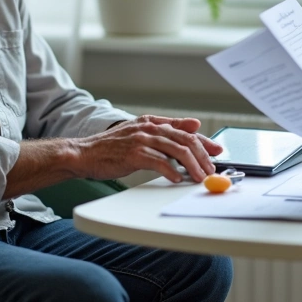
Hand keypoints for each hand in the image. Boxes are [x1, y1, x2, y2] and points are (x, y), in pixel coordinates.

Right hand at [74, 115, 222, 183]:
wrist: (83, 153)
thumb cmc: (111, 148)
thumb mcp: (140, 133)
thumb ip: (166, 129)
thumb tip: (195, 124)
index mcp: (151, 122)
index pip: (185, 130)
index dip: (204, 141)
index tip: (217, 150)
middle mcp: (149, 128)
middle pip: (185, 139)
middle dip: (202, 155)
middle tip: (211, 169)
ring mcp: (141, 140)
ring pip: (176, 150)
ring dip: (192, 166)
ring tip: (199, 176)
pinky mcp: (134, 154)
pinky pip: (159, 162)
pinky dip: (171, 171)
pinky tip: (177, 179)